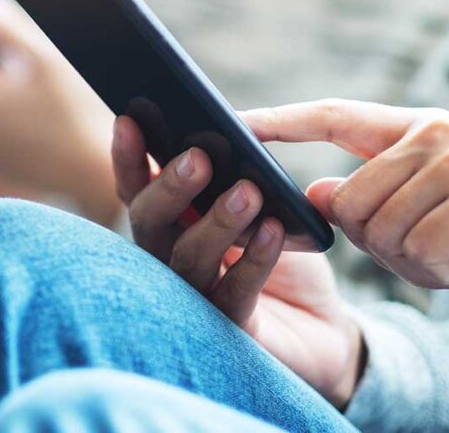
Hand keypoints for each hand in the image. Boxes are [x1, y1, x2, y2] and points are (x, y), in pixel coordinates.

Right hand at [112, 115, 363, 407]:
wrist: (320, 324)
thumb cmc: (278, 250)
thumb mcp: (260, 201)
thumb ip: (235, 174)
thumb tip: (229, 130)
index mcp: (170, 221)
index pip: (136, 187)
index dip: (128, 157)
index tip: (130, 120)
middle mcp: (170, 256)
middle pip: (149, 222)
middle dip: (168, 187)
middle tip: (198, 159)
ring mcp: (196, 295)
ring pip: (187, 258)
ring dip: (216, 221)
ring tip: (249, 191)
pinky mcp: (230, 328)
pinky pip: (235, 293)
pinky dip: (254, 259)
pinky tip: (273, 230)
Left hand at [243, 99, 448, 293]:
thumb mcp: (417, 214)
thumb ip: (367, 198)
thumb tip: (318, 193)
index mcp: (415, 128)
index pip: (333, 116)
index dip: (281, 121)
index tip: (234, 122)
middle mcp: (438, 134)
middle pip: (348, 201)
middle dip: (378, 242)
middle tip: (431, 244)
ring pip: (379, 231)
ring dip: (413, 261)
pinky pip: (419, 252)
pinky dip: (440, 274)